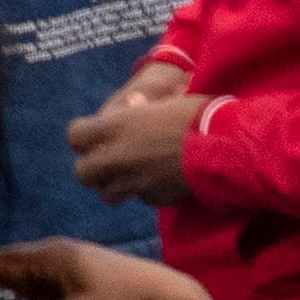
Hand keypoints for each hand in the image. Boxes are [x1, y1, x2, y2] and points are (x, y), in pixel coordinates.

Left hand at [67, 56, 202, 200]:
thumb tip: (133, 104)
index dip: (83, 137)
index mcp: (114, 127)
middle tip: (107, 163)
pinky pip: (140, 198)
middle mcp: (118, 157)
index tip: (93, 137)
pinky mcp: (155, 198)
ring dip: (115, 186)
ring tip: (130, 176)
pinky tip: (158, 181)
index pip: (75, 136)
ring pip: (107, 194)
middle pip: (83, 173)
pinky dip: (144, 192)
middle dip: (92, 169)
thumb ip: (139, 107)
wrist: (224, 146)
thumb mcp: (161, 100)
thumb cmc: (193, 114)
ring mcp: (135, 182)